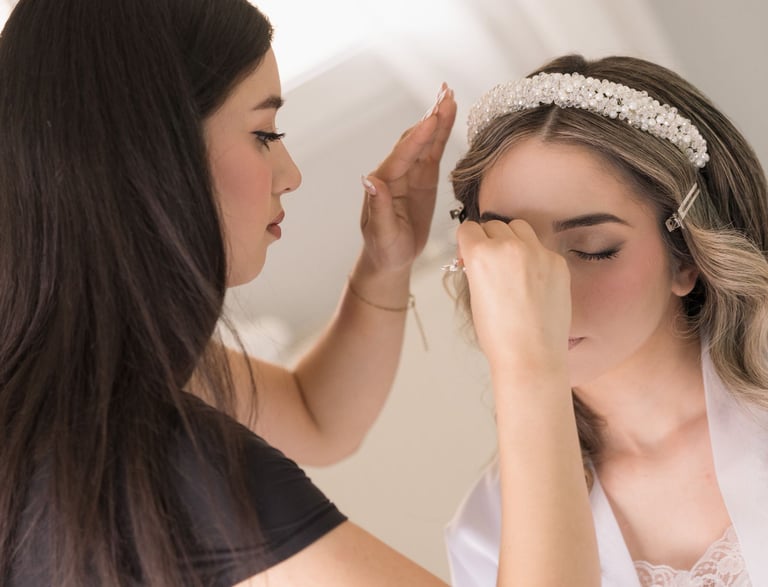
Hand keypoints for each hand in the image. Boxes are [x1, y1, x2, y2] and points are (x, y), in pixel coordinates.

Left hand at [359, 83, 456, 272]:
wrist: (391, 258)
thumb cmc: (384, 248)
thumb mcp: (382, 232)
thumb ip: (379, 206)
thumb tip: (369, 179)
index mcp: (383, 183)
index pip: (402, 155)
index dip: (418, 137)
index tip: (432, 118)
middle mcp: (395, 173)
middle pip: (414, 139)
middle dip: (429, 117)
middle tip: (444, 94)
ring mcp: (410, 174)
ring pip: (425, 141)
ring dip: (437, 118)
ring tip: (449, 95)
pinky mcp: (424, 178)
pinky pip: (433, 151)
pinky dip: (441, 133)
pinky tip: (449, 115)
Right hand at [456, 219, 571, 372]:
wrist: (531, 355)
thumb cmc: (499, 333)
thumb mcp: (474, 295)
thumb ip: (476, 267)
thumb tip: (478, 254)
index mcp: (481, 255)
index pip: (468, 228)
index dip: (467, 243)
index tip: (470, 254)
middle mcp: (510, 247)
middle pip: (494, 225)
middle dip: (489, 241)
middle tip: (491, 264)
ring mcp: (538, 252)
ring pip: (519, 228)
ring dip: (513, 240)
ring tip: (513, 267)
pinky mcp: (558, 262)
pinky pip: (541, 247)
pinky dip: (535, 257)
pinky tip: (533, 282)